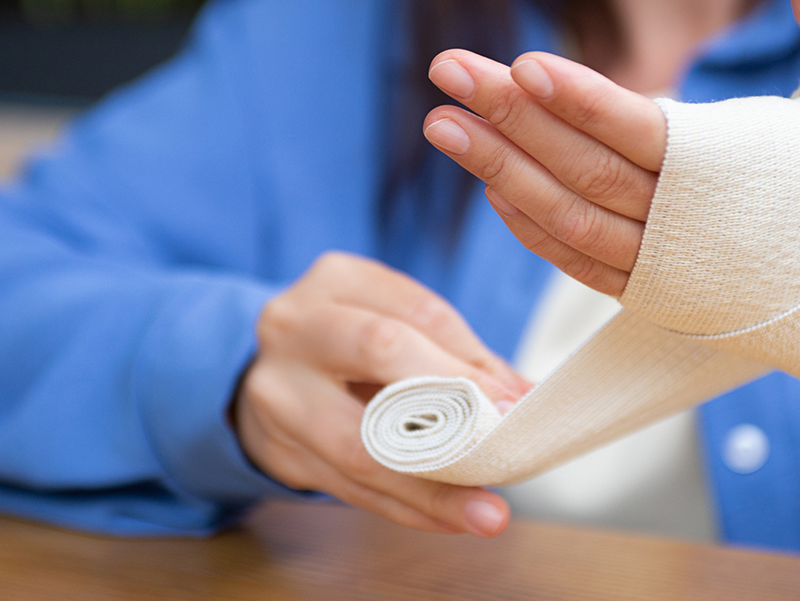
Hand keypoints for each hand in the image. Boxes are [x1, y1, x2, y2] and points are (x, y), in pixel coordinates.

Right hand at [234, 252, 530, 536]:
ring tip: (486, 513)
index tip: (517, 402)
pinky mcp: (277, 450)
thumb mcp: (396, 324)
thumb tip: (527, 398)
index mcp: (336, 279)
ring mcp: (277, 390)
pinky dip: (406, 507)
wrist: (272, 373)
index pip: (418, 313)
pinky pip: (350, 489)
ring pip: (362, 445)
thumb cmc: (352, 344)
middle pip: (381, 355)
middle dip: (452, 405)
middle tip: (505, 446)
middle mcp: (295, 326)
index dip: (471, 359)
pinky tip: (448, 519)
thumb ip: (459, 356)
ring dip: (433, 487)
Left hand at [422, 0, 799, 295]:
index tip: (523, 66)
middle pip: (585, 171)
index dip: (582, 103)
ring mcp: (664, 269)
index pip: (644, 134)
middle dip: (512, 120)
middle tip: (447, 72)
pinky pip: (577, 263)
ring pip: (568, 221)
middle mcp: (689, 229)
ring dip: (499, 173)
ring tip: (441, 126)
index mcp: (734, 175)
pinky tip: (490, 184)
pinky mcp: (651, 295)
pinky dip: (529, 227)